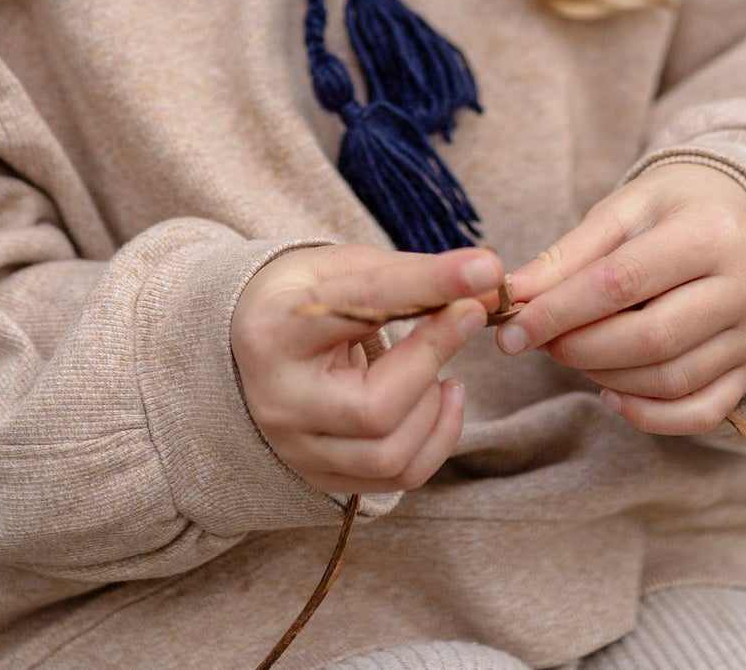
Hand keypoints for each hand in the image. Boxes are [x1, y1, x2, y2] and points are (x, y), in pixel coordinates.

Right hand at [231, 243, 501, 495]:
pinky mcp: (321, 475)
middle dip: (433, 358)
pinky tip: (441, 398)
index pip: (359, 309)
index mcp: (275, 329)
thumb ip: (414, 277)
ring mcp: (297, 447)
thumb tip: (491, 281)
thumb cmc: (305, 296)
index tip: (484, 269)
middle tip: (466, 315)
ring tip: (441, 366)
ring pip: (390, 453)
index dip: (427, 287)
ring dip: (435, 406)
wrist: (254, 340)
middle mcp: (280, 399)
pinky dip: (436, 439)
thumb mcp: (346, 267)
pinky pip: (397, 478)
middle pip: (374, 408)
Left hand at [496, 163, 745, 434]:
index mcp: (710, 233)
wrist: (744, 213)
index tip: (513, 329)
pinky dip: (649, 415)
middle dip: (580, 348)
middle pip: (650, 339)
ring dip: (606, 377)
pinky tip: (610, 394)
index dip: (561, 310)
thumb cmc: (674, 207)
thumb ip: (570, 254)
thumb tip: (516, 294)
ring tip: (569, 355)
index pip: (623, 282)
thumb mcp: (624, 209)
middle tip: (539, 343)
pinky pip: (702, 412)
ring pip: (672, 380)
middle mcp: (745, 287)